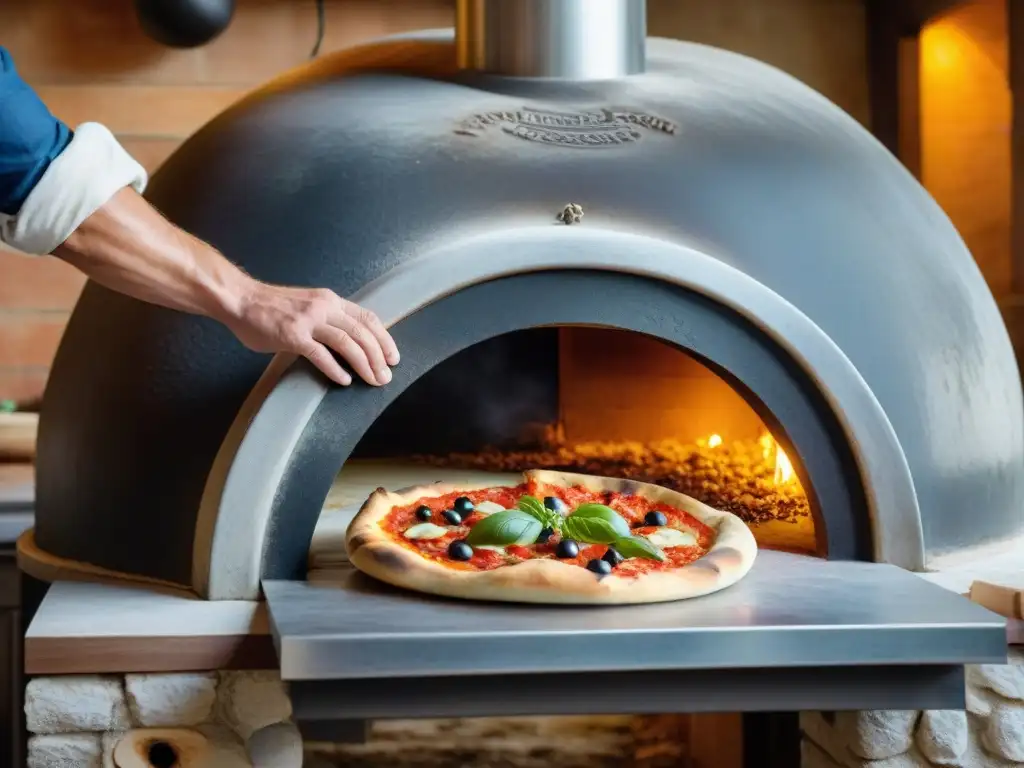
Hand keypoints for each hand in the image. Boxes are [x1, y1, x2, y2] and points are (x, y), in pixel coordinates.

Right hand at [225, 282, 399, 386]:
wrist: (240, 299)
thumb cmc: (271, 306)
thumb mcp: (308, 305)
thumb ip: (328, 319)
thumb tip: (348, 342)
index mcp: (331, 300)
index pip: (368, 318)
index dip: (384, 339)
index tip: (393, 357)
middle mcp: (324, 307)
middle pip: (362, 333)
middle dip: (379, 357)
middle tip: (386, 376)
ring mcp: (309, 320)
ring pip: (347, 343)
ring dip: (364, 364)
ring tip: (372, 380)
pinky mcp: (292, 335)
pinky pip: (320, 354)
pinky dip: (335, 369)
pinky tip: (344, 380)